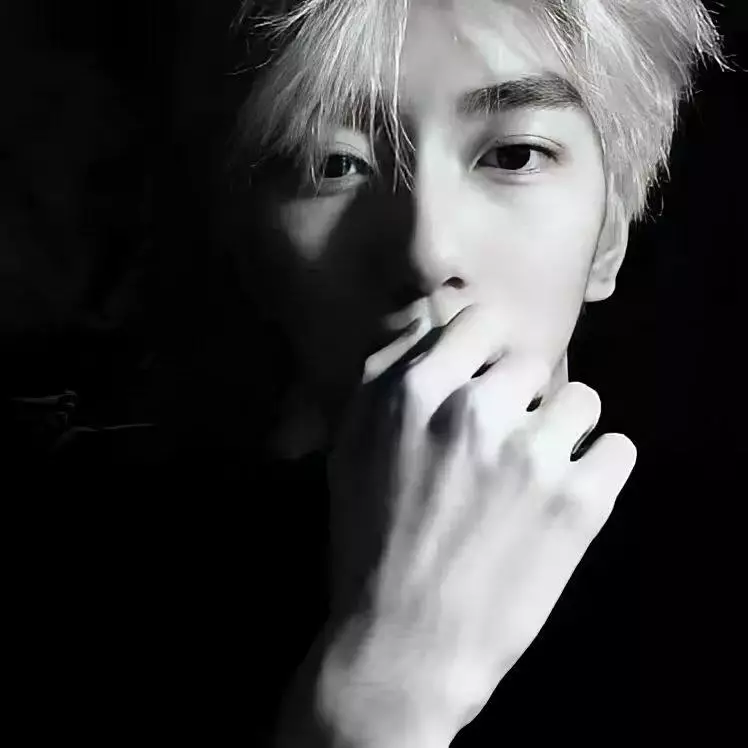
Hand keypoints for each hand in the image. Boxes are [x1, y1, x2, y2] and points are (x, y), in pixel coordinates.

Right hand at [320, 305, 636, 742]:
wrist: (405, 643)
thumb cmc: (367, 545)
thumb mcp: (349, 449)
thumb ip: (383, 379)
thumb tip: (427, 324)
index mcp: (414, 392)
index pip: (480, 321)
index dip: (486, 352)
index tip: (486, 381)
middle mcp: (474, 410)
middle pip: (533, 362)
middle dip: (522, 396)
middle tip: (506, 440)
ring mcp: (531, 454)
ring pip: (583, 399)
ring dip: (565, 429)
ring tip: (540, 469)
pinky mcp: (580, 502)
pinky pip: (618, 449)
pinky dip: (599, 469)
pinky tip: (570, 495)